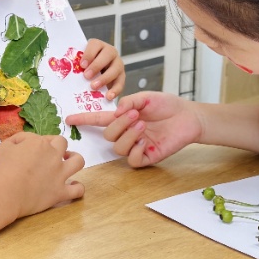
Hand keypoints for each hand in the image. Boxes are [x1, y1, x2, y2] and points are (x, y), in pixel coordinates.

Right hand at [0, 132, 84, 217]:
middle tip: (50, 154)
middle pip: (63, 143)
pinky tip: (73, 186)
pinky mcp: (60, 192)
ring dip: (75, 159)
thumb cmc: (1, 169)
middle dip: (58, 146)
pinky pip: (78, 190)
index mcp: (40, 143)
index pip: (45, 137)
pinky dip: (78, 188)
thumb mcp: (5, 146)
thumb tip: (28, 141)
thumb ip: (19, 139)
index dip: (40, 142)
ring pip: (78, 161)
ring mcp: (59, 174)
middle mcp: (53, 156)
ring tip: (69, 162)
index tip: (33, 149)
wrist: (5, 194)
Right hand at [66, 92, 201, 167]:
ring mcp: (136, 146)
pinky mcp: (147, 157)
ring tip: (143, 125)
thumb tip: (116, 112)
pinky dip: (136, 150)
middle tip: (136, 115)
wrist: (188, 117)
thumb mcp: (146, 97)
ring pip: (118, 148)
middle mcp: (126, 133)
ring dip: (128, 135)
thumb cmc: (168, 106)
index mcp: (123, 118)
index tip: (69, 118)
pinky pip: (133, 160)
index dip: (84, 119)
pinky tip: (146, 141)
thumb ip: (129, 101)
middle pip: (108, 136)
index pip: (98, 120)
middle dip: (119, 124)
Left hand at [80, 39, 124, 99]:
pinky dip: (115, 90)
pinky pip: (121, 82)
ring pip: (116, 69)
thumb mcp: (80, 62)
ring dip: (105, 78)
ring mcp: (118, 63)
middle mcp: (110, 52)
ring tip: (94, 87)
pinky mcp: (121, 76)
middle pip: (108, 55)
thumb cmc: (85, 66)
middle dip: (97, 66)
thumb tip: (67, 73)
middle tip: (86, 76)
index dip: (89, 54)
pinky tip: (108, 96)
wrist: (96, 73)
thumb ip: (76, 64)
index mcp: (98, 46)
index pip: (95, 45)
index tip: (82, 65)